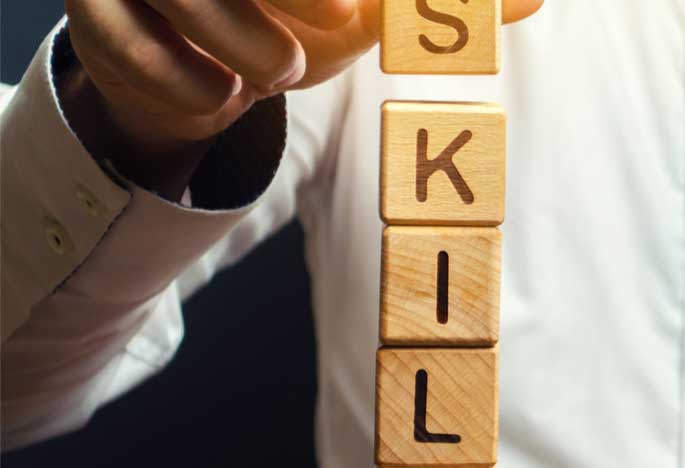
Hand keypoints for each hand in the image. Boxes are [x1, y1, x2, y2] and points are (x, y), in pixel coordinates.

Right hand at [61, 0, 542, 193]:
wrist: (208, 71)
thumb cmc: (297, 24)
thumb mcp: (372, 9)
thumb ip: (442, 1)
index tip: (362, 9)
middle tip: (339, 21)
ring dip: (243, 39)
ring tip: (278, 71)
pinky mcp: (98, 8)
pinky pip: (127, 40)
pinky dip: (183, 81)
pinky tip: (220, 96)